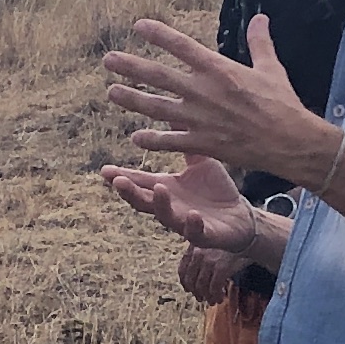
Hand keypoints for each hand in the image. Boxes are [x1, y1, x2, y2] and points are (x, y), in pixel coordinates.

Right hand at [100, 153, 277, 261]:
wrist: (239, 217)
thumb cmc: (214, 189)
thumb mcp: (199, 161)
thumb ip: (185, 140)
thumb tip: (173, 109)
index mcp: (166, 188)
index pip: (139, 182)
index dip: (121, 177)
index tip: (104, 170)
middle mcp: (170, 206)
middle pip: (144, 201)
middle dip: (130, 192)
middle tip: (117, 181)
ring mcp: (185, 222)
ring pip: (166, 217)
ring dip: (161, 204)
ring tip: (159, 189)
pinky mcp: (204, 234)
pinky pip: (195, 232)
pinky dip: (192, 225)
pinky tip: (192, 215)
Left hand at [105, 15, 327, 181]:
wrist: (290, 141)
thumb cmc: (283, 103)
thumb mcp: (271, 68)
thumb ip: (260, 42)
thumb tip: (261, 17)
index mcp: (219, 69)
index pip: (181, 46)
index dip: (158, 34)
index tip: (139, 26)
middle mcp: (204, 91)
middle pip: (159, 76)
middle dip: (131, 67)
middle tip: (108, 60)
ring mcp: (200, 118)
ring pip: (157, 107)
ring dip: (132, 100)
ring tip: (112, 92)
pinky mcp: (203, 142)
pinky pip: (171, 141)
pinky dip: (153, 140)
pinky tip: (136, 137)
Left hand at [176, 242, 238, 306]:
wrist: (249, 236)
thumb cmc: (231, 241)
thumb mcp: (212, 243)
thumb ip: (202, 255)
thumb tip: (195, 275)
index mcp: (194, 247)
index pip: (182, 270)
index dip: (185, 283)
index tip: (190, 290)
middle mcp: (198, 253)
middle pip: (191, 280)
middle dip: (196, 292)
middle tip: (201, 298)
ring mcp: (209, 261)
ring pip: (201, 286)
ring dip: (206, 296)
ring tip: (212, 300)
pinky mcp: (221, 267)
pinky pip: (214, 288)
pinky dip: (215, 296)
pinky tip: (219, 298)